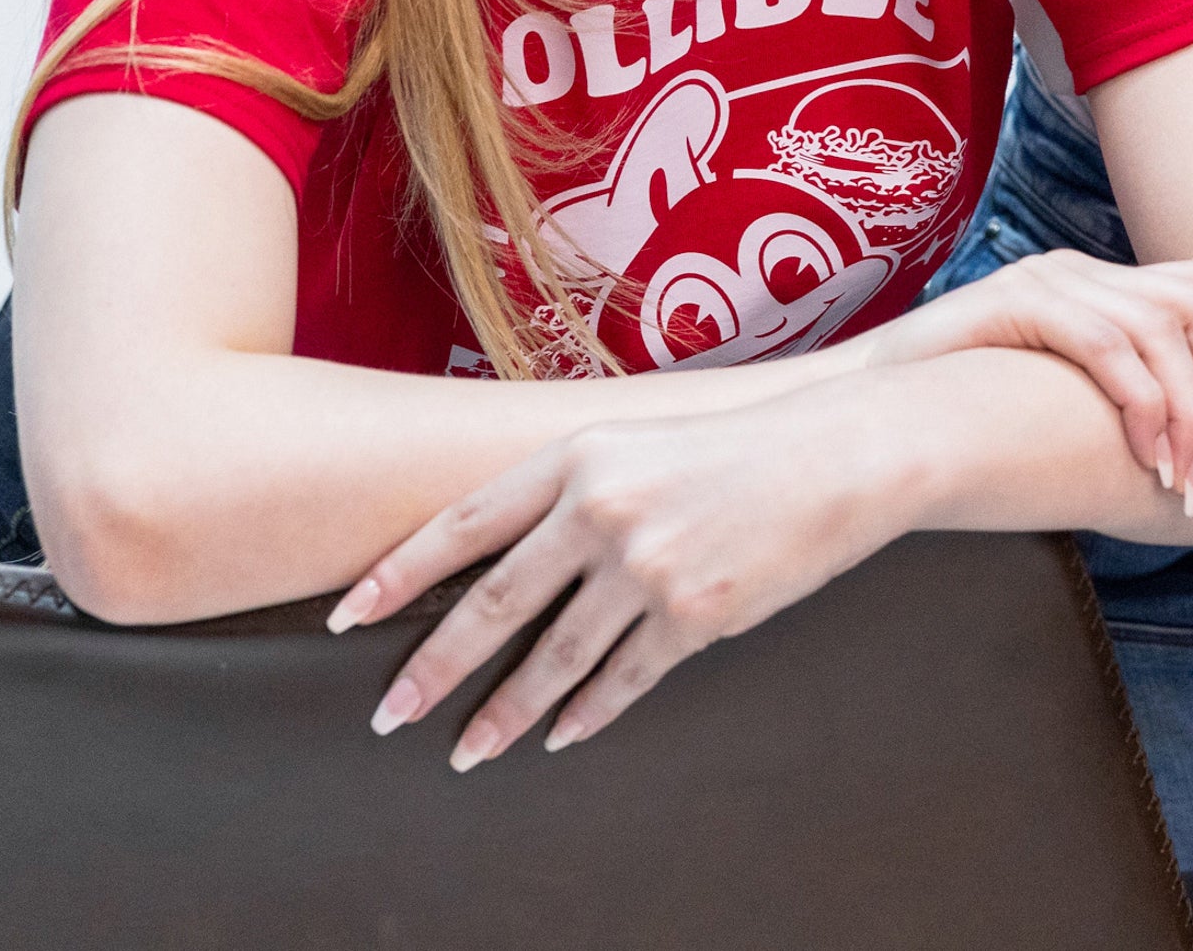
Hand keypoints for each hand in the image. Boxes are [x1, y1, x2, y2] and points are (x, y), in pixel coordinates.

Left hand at [337, 393, 905, 768]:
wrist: (844, 452)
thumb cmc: (740, 446)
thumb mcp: (641, 442)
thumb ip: (572, 491)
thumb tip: (500, 557)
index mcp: (580, 456)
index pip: (464, 524)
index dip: (399, 573)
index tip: (348, 617)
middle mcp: (603, 509)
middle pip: (492, 604)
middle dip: (433, 668)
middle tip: (388, 715)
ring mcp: (648, 565)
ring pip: (552, 658)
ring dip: (506, 712)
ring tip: (467, 750)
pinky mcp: (694, 614)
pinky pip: (622, 680)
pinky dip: (587, 713)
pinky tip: (562, 736)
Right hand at [866, 246, 1192, 520]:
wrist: (868, 406)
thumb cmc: (967, 415)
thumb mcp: (1064, 398)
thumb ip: (1122, 399)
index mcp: (1105, 284)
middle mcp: (1086, 270)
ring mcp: (1052, 280)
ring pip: (1162, 328)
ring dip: (1192, 412)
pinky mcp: (1017, 302)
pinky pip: (1106, 346)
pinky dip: (1141, 405)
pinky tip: (1148, 460)